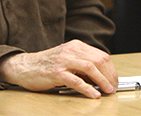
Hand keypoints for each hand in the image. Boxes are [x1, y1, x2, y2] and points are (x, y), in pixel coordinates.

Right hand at [0, 40, 117, 98]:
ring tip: (108, 90)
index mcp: (76, 46)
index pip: (101, 55)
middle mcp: (71, 50)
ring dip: (102, 81)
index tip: (114, 80)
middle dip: (110, 76)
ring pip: (90, 68)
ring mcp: (64, 61)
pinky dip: (88, 88)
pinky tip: (94, 94)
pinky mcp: (56, 73)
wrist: (25, 66)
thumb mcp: (67, 57)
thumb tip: (101, 75)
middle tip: (113, 87)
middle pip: (99, 61)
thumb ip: (82, 62)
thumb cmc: (47, 64)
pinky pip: (76, 81)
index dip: (112, 69)